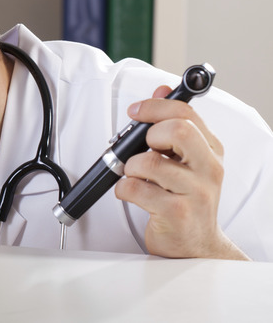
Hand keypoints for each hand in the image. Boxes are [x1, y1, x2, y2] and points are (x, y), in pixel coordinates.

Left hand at [115, 86, 248, 259]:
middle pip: (176, 131)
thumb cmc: (185, 199)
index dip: (154, 106)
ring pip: (149, 162)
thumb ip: (173, 124)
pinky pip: (135, 189)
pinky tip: (130, 193)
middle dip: (147, 134)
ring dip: (130, 167)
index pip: (185, 113)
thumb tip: (162, 89)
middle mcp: (208, 169)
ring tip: (135, 176)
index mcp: (211, 150)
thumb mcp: (184, 159)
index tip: (135, 111)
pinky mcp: (176, 214)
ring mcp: (195, 193)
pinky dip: (122, 188)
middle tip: (141, 149)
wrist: (195, 245)